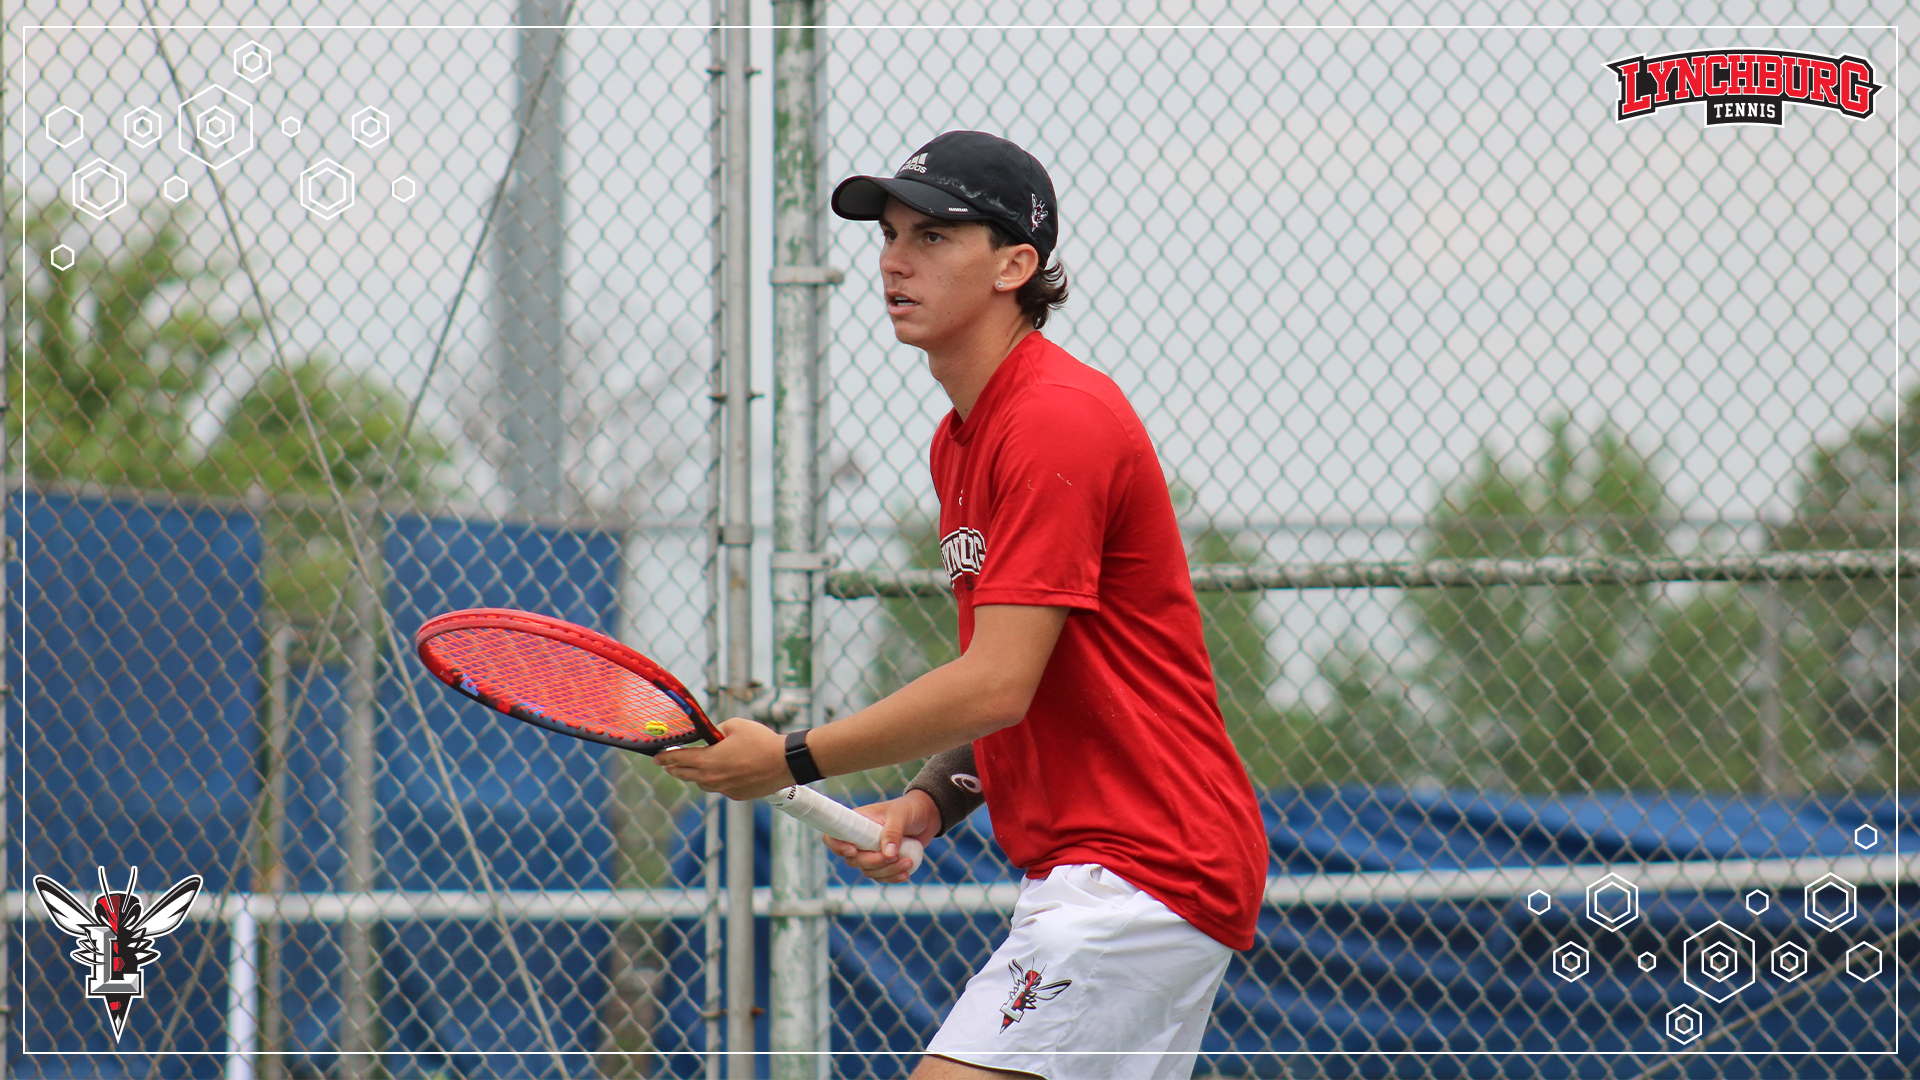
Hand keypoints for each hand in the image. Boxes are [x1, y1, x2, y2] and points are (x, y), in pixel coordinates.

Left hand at [653, 718, 790, 799]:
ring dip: (696, 776)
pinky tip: (725, 773)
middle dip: (674, 769)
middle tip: (668, 765)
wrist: (784, 763)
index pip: (678, 759)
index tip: (655, 758)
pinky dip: (717, 781)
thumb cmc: (761, 741)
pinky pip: (720, 788)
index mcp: (708, 760)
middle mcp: (712, 778)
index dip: (665, 757)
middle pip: (685, 775)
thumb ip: (717, 730)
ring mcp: (724, 789)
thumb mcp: (735, 725)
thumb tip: (713, 736)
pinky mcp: (736, 795)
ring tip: (696, 769)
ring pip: (702, 784)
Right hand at [824, 789, 938, 882]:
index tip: (853, 851)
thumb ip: (892, 832)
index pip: (834, 836)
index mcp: (857, 822)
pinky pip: (881, 876)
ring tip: (908, 862)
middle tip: (894, 856)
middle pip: (853, 860)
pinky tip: (906, 874)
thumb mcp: (901, 816)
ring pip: (868, 871)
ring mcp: (871, 852)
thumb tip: (887, 853)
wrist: (927, 817)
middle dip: (873, 862)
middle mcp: (860, 839)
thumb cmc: (910, 809)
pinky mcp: (883, 862)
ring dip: (887, 871)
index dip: (837, 846)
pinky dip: (892, 878)